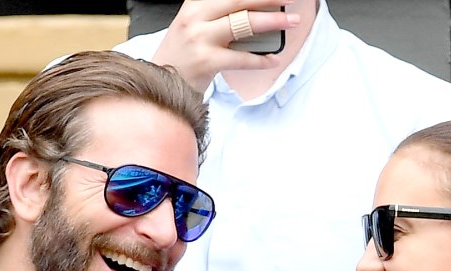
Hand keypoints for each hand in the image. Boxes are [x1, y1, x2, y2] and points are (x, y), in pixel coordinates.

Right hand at [152, 0, 299, 91]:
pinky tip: (273, 59)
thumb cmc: (183, 55)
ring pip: (243, 24)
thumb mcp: (195, 25)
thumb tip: (257, 12)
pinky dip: (260, 60)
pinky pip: (241, 59)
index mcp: (194, 4)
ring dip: (272, 22)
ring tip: (291, 21)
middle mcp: (195, 17)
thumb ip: (220, 15)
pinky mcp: (206, 62)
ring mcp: (200, 39)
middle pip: (239, 1)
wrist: (159, 83)